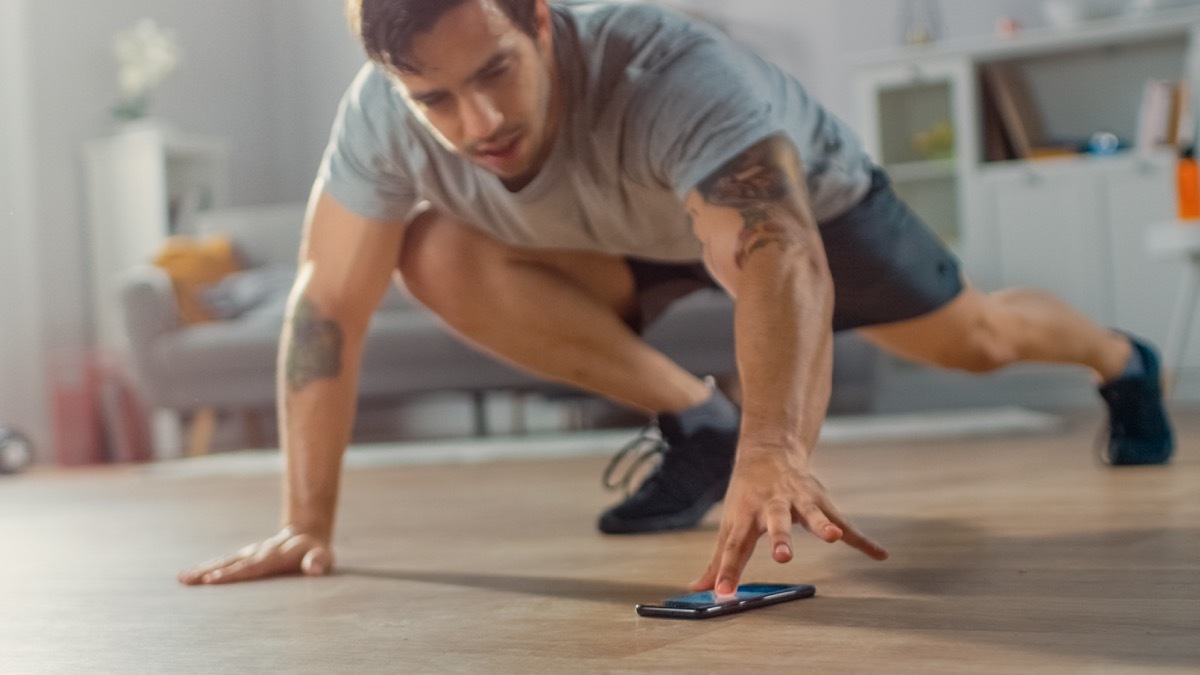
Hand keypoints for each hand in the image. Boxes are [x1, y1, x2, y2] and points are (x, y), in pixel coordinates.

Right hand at [178, 526, 333, 585]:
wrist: (307, 534)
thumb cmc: (316, 552)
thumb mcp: (324, 557)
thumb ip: (319, 562)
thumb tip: (314, 568)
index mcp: (274, 557)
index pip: (251, 567)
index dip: (233, 573)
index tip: (213, 578)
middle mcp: (257, 553)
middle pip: (231, 563)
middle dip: (210, 572)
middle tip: (189, 580)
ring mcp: (249, 554)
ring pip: (223, 561)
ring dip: (203, 570)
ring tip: (182, 579)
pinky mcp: (244, 557)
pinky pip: (223, 563)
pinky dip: (206, 569)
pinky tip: (189, 577)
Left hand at [690, 448, 887, 595]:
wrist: (770, 453)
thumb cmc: (747, 497)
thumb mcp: (730, 525)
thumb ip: (717, 560)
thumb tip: (694, 590)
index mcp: (745, 516)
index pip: (733, 546)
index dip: (727, 571)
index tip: (722, 594)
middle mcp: (772, 505)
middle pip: (776, 522)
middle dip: (781, 538)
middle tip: (783, 556)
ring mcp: (799, 500)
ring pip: (812, 512)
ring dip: (822, 524)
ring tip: (832, 537)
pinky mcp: (822, 501)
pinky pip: (845, 524)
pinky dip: (862, 540)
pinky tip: (880, 555)